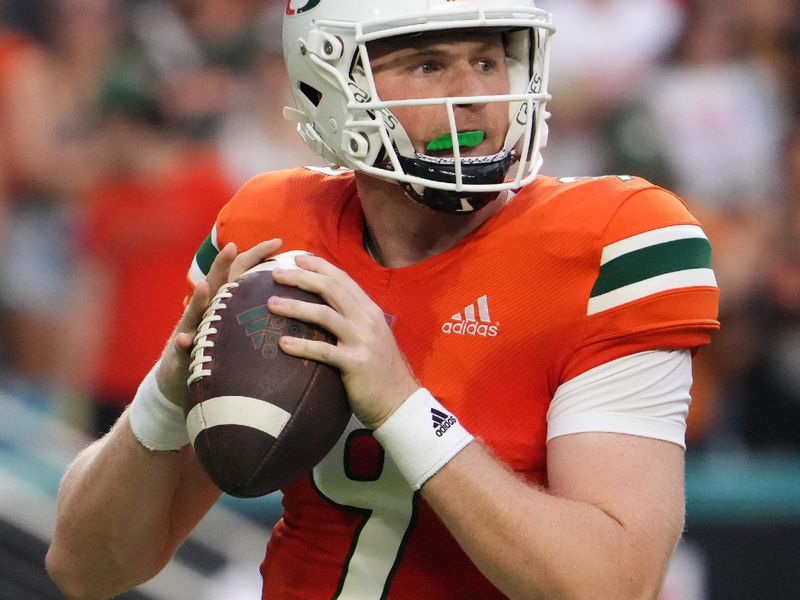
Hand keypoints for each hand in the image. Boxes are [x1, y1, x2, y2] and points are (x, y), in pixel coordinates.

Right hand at [156, 239, 284, 405]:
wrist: (186, 371)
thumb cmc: (222, 344)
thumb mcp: (241, 321)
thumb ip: (260, 304)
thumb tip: (297, 292)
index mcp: (226, 298)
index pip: (242, 270)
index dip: (258, 254)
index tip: (279, 241)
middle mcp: (208, 308)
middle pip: (216, 281)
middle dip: (222, 264)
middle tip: (232, 246)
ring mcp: (193, 326)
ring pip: (195, 310)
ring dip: (199, 299)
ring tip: (204, 286)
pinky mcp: (183, 349)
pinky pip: (182, 346)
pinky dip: (183, 342)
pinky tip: (185, 339)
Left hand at [268, 254, 418, 428]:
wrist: (400, 402)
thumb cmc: (380, 371)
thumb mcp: (371, 337)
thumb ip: (353, 320)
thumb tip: (325, 308)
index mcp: (369, 310)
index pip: (342, 279)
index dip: (319, 266)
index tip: (297, 258)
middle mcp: (367, 320)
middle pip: (331, 289)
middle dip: (302, 277)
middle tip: (275, 274)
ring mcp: (362, 340)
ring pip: (325, 315)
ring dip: (295, 306)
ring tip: (271, 304)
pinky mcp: (355, 363)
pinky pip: (324, 351)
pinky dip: (302, 346)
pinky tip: (283, 344)